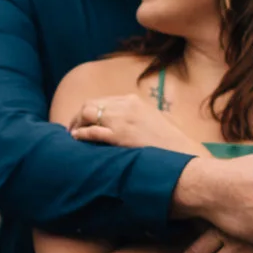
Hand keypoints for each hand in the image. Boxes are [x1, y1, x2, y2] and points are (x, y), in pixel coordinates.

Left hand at [66, 89, 195, 152]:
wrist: (180, 151)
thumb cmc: (170, 140)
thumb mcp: (155, 119)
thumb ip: (140, 116)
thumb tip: (131, 122)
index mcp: (134, 101)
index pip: (103, 100)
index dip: (90, 110)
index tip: (84, 120)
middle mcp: (126, 106)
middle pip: (92, 104)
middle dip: (79, 116)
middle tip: (73, 128)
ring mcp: (122, 120)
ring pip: (88, 114)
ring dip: (77, 123)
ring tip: (72, 134)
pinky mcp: (119, 135)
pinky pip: (92, 131)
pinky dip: (81, 133)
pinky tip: (76, 138)